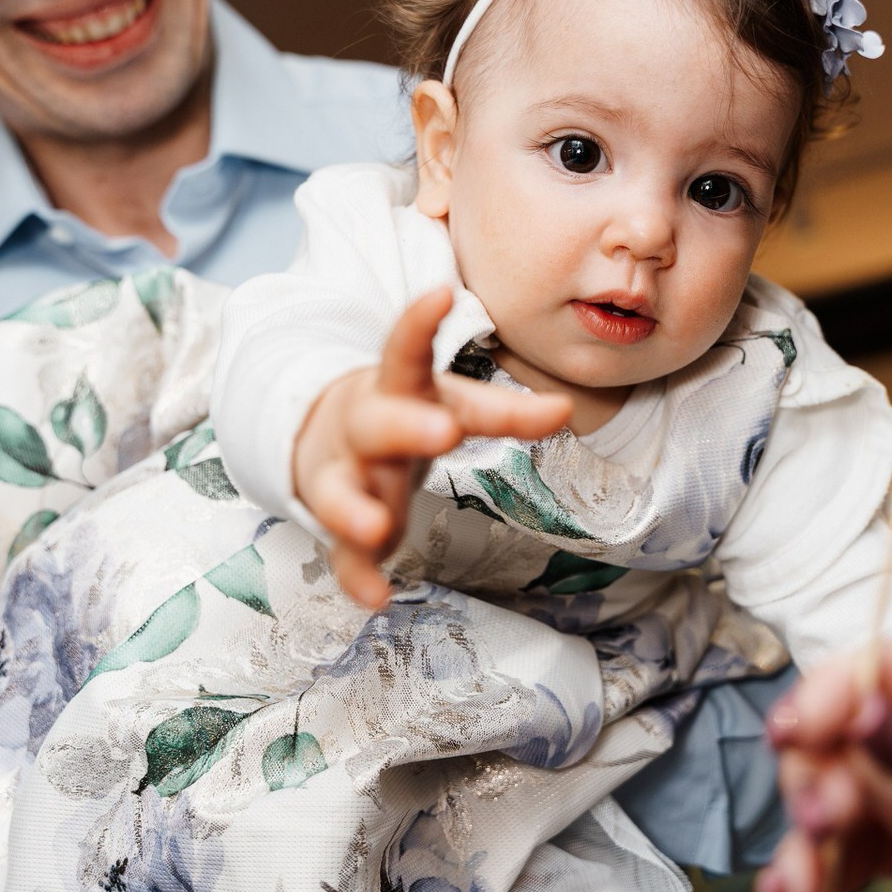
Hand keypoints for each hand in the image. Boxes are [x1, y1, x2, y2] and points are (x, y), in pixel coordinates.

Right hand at [292, 287, 570, 608]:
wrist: (325, 439)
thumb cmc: (405, 413)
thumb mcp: (451, 402)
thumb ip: (505, 412)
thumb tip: (565, 407)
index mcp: (394, 387)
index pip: (405, 350)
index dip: (420, 323)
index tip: (441, 292)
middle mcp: (363, 428)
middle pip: (376, 422)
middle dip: (407, 426)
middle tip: (444, 432)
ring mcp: (343, 477)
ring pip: (340, 491)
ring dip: (356, 509)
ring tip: (379, 528)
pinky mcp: (339, 526)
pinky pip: (342, 554)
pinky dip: (357, 576)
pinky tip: (377, 599)